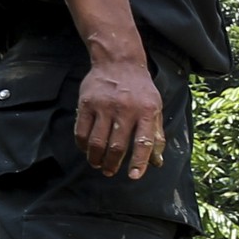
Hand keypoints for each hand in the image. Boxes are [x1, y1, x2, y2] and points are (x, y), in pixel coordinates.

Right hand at [74, 56, 164, 178]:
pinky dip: (82, 145)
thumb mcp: (156, 108)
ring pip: (97, 141)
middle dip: (112, 164)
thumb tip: (157, 162)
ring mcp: (104, 106)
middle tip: (109, 172)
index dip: (139, 162)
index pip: (143, 142)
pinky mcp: (86, 103)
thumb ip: (156, 135)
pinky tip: (86, 150)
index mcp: (147, 112)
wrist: (119, 62)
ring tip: (98, 164)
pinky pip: (81, 131)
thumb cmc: (140, 90)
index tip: (134, 176)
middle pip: (117, 145)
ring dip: (96, 158)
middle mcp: (126, 110)